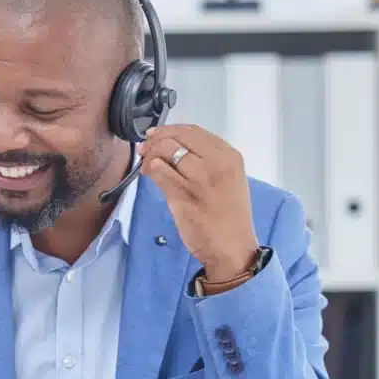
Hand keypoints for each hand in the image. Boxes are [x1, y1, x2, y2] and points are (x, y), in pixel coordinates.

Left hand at [137, 124, 259, 281]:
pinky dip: (149, 169)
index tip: (156, 134)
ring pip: (165, 151)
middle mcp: (216, 163)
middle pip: (177, 137)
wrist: (232, 248)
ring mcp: (199, 179)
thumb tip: (173, 146)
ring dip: (150, 155)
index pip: (193, 130)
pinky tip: (149, 175)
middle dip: (155, 139)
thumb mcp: (226, 179)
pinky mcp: (183, 195)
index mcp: (229, 156)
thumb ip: (205, 160)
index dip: (169, 129)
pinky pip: (159, 172)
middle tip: (145, 148)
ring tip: (146, 165)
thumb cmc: (228, 217)